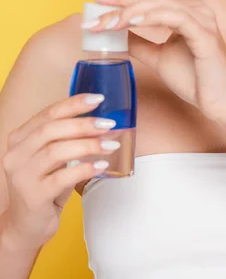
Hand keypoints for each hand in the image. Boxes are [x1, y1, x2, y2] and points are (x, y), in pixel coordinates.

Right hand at [2, 94, 118, 248]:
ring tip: (111, 144)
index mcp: (19, 138)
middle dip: (83, 124)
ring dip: (88, 145)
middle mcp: (16, 155)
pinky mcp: (33, 197)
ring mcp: (21, 176)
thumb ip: (66, 138)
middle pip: (51, 130)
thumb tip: (100, 119)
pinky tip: (102, 165)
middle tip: (108, 124)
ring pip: (56, 151)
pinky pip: (62, 178)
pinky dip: (85, 169)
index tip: (98, 99)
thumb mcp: (52, 157)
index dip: (74, 104)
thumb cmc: (45, 185)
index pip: (48, 114)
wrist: (26, 226)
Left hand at [85, 0, 225, 120]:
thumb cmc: (195, 80)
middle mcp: (195, 10)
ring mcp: (202, 20)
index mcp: (185, 13)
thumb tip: (116, 33)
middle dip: (120, 0)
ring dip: (131, 10)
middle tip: (94, 3)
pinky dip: (152, 16)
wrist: (220, 104)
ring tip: (108, 21)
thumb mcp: (158, 58)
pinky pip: (176, 18)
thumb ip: (140, 43)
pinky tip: (132, 20)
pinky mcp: (205, 34)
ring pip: (161, 4)